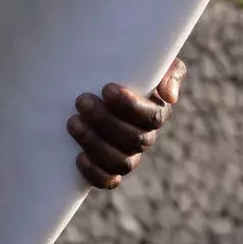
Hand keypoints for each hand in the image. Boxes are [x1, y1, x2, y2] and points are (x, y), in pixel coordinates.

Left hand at [66, 58, 184, 189]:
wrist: (98, 84)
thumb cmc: (128, 69)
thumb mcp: (153, 62)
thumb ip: (169, 71)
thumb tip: (168, 95)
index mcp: (157, 112)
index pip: (153, 117)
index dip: (131, 107)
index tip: (107, 89)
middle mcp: (145, 138)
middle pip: (134, 140)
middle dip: (105, 122)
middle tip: (82, 101)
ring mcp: (127, 155)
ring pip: (121, 162)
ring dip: (96, 144)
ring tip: (73, 123)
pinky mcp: (108, 167)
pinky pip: (108, 180)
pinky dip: (96, 173)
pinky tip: (79, 157)